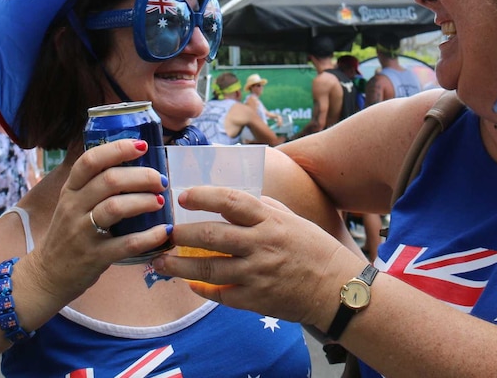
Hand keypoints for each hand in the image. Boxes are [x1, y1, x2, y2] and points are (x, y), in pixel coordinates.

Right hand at [23, 139, 172, 303]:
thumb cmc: (69, 233)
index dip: (118, 149)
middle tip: (161, 180)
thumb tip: (135, 161)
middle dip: (141, 176)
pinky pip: (125, 244)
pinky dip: (148, 236)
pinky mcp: (94, 257)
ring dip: (144, 201)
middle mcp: (73, 207)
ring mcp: (82, 233)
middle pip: (109, 181)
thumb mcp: (74, 203)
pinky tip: (164, 231)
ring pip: (115, 208)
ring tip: (161, 201)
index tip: (142, 146)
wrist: (47, 274)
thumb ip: (97, 184)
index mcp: (71, 190)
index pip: (90, 161)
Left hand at [152, 187, 365, 327]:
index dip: (203, 197)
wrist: (336, 288)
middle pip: (210, 235)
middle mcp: (261, 244)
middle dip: (180, 233)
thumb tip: (231, 198)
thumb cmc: (313, 249)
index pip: (230, 201)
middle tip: (165, 233)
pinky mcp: (255, 299)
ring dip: (178, 266)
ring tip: (160, 262)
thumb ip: (263, 207)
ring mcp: (256, 273)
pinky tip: (189, 284)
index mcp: (270, 220)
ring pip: (207, 268)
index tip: (182, 197)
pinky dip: (201, 289)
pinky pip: (219, 293)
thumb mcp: (291, 219)